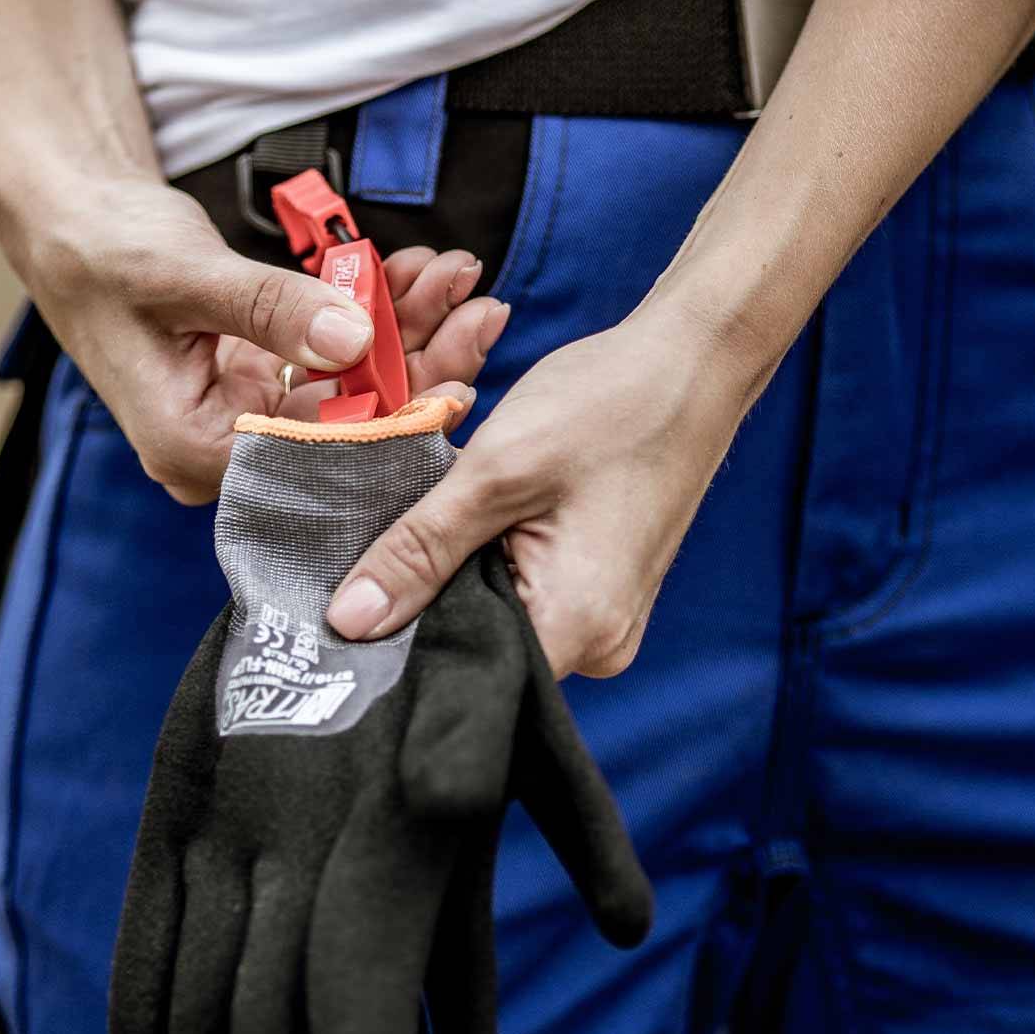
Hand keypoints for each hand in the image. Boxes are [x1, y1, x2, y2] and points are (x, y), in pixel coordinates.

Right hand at [6, 175, 509, 503]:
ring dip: (405, 332)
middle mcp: (227, 447)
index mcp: (195, 449)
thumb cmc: (102, 250)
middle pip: (346, 426)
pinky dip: (373, 315)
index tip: (457, 380)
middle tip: (481, 311)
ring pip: (351, 388)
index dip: (393, 421)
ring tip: (455, 277)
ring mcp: (248, 413)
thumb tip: (355, 340)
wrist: (71, 218)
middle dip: (418, 365)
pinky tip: (411, 275)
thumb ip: (268, 308)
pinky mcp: (263, 379)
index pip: (315, 456)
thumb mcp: (183, 274)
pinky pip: (335, 357)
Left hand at [326, 301, 757, 678]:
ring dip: (454, 565)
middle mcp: (598, 643)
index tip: (340, 609)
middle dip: (423, 595)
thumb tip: (350, 622)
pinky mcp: (598, 587)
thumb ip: (419, 551)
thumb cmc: (609, 404)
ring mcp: (603, 618)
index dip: (398, 645)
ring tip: (435, 510)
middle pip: (477, 645)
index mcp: (578, 627)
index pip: (464, 672)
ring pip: (494, 611)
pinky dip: (487, 552)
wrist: (694, 360)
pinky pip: (522, 588)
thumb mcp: (495, 473)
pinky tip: (472, 510)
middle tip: (377, 543)